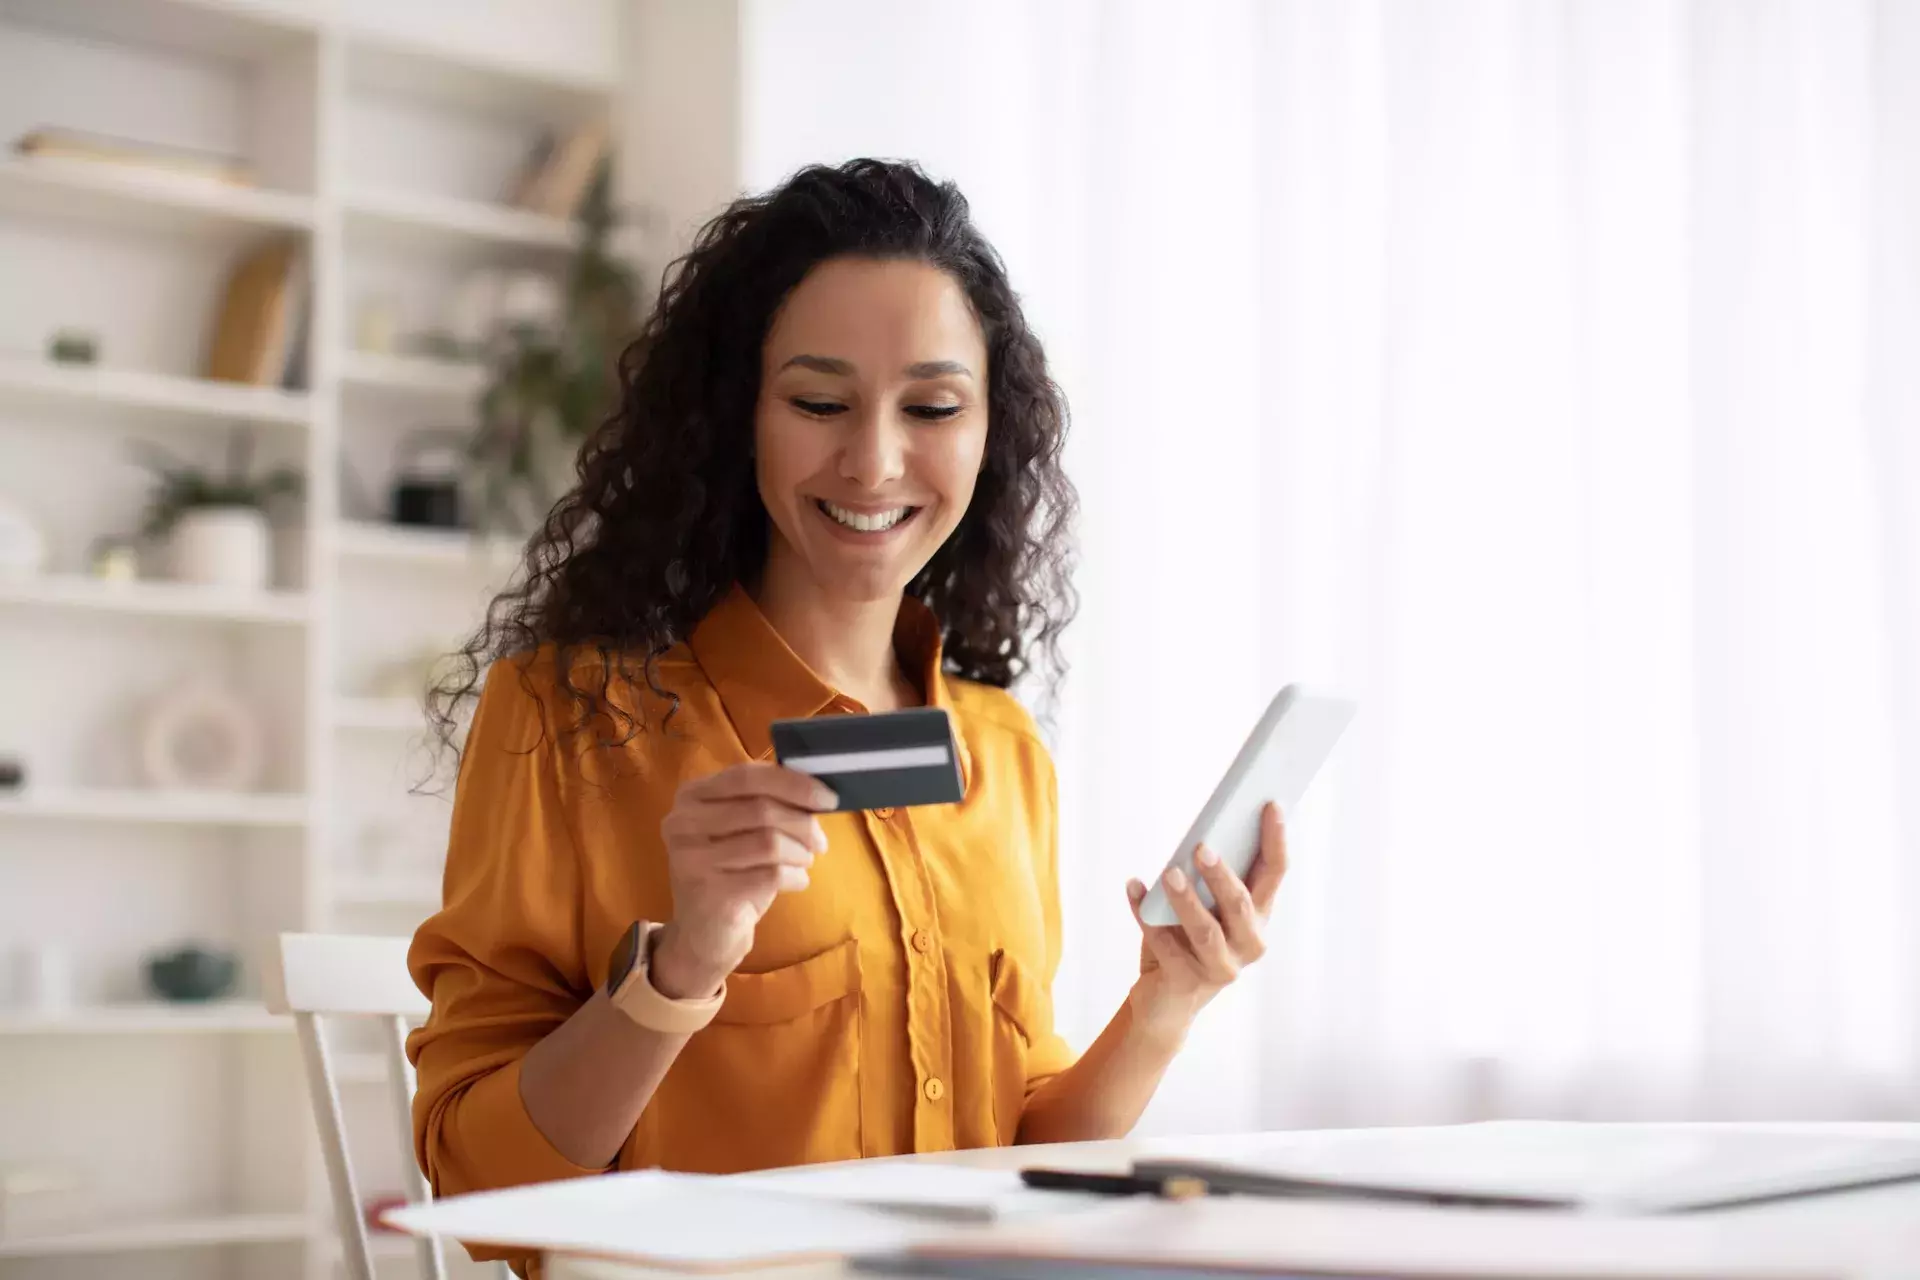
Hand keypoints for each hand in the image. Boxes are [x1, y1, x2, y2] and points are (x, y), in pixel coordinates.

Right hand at [650, 763, 836, 998]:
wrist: (704, 933)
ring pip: (769, 841)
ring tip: (804, 861)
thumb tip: (817, 792)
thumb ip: (766, 804)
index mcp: (691, 797)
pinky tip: (795, 882)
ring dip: (800, 852)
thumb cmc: (732, 873)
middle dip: (803, 824)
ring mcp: (692, 859)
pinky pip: (771, 874)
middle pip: (761, 809)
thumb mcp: (742, 831)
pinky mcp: (709, 893)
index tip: (828, 797)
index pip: (746, 776)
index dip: (793, 783)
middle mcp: (682, 823)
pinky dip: (794, 877)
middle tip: (821, 841)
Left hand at [1125, 802, 1287, 1039]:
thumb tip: (1201, 834)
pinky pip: (1164, 945)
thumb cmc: (1186, 940)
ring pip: (1206, 931)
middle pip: (1241, 905)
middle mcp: (1248, 943)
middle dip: (1222, 876)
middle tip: (1201, 847)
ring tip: (1168, 872)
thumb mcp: (1204, 906)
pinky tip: (1133, 887)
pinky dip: (1144, 914)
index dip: (1275, 839)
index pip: (1275, 873)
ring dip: (1186, 899)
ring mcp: (1220, 967)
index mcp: (1258, 917)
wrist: (1166, 1000)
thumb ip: (1208, 877)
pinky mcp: (1187, 982)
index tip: (1271, 805)